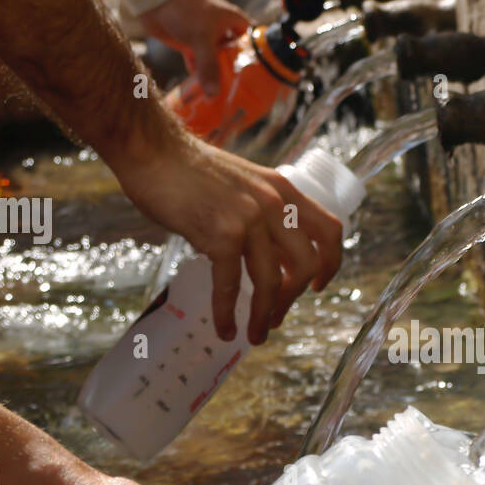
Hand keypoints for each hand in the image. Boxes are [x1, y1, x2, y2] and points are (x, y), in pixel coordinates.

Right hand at [118, 131, 343, 343]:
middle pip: (306, 265)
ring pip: (272, 282)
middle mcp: (274, 204)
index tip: (317, 286)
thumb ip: (262, 214)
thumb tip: (271, 257)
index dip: (330, 264)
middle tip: (278, 315)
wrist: (154, 150)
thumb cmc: (191, 170)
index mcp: (284, 191)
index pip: (330, 231)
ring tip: (256, 334)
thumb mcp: (244, 184)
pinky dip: (227, 314)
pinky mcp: (220, 234)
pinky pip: (230, 285)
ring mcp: (249, 219)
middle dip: (294, 298)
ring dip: (265, 316)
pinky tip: (225, 329)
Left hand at [139, 0, 249, 96]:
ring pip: (216, 58)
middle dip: (235, 70)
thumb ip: (209, 66)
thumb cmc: (186, 10)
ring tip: (222, 94)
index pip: (252, 39)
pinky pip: (199, 61)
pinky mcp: (190, 42)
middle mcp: (222, 28)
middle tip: (240, 92)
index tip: (259, 77)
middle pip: (234, 53)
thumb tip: (213, 94)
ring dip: (216, 74)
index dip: (256, 56)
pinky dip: (199, 72)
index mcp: (233, 19)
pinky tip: (200, 87)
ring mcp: (206, 36)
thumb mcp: (202, 38)